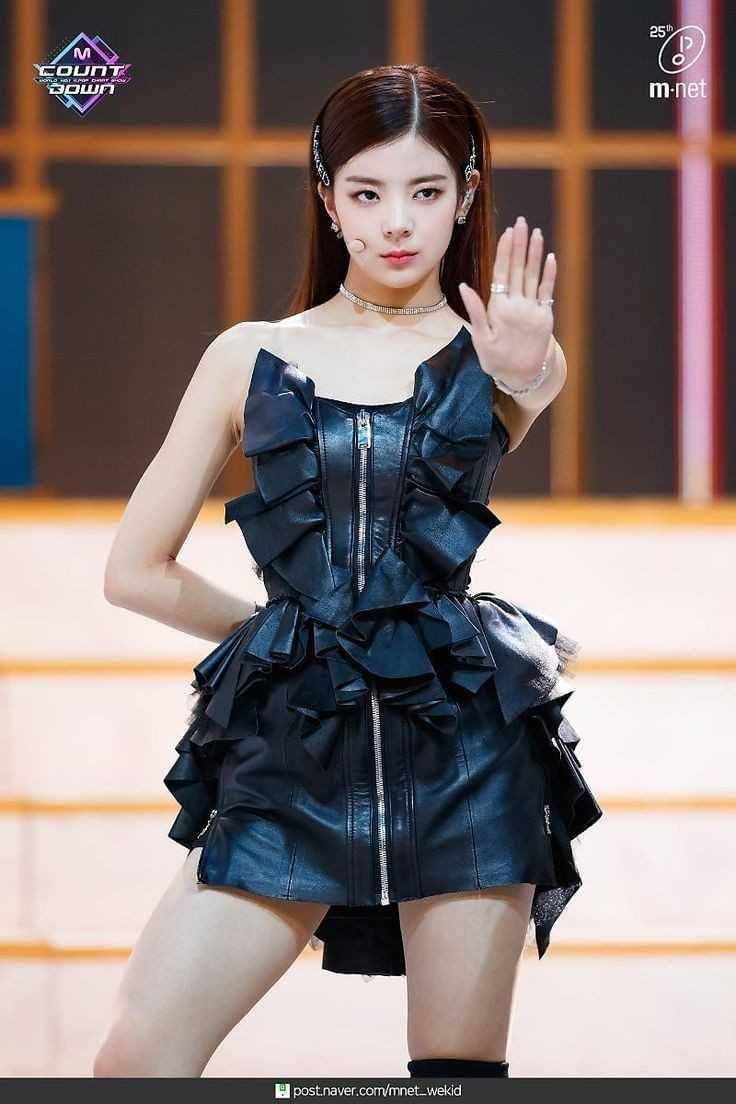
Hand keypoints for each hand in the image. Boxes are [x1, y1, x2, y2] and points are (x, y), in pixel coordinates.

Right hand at [458, 216, 555, 387]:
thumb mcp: (480, 338)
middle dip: (520, 244)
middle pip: (518, 269)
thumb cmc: (497, 358)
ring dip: (535, 253)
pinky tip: (550, 257)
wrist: (523, 377)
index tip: (508, 233)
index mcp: (499, 310)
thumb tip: (464, 287)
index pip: (501, 274)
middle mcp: (518, 307)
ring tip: (536, 233)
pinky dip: (550, 274)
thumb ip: (475, 311)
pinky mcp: (547, 317)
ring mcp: (534, 311)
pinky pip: (548, 291)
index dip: (505, 252)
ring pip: (534, 276)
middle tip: (521, 223)